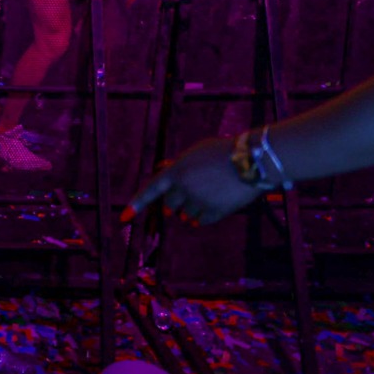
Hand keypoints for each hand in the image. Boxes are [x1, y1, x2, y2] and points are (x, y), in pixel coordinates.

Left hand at [129, 137, 258, 224]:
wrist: (250, 161)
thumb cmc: (221, 152)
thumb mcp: (194, 153)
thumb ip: (179, 166)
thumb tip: (166, 174)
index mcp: (175, 171)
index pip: (151, 190)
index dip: (137, 203)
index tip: (124, 216)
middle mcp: (184, 188)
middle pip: (170, 204)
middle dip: (174, 203)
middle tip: (184, 199)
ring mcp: (199, 202)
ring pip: (187, 214)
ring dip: (191, 210)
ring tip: (207, 196)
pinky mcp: (215, 212)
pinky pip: (201, 221)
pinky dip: (202, 218)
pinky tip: (212, 207)